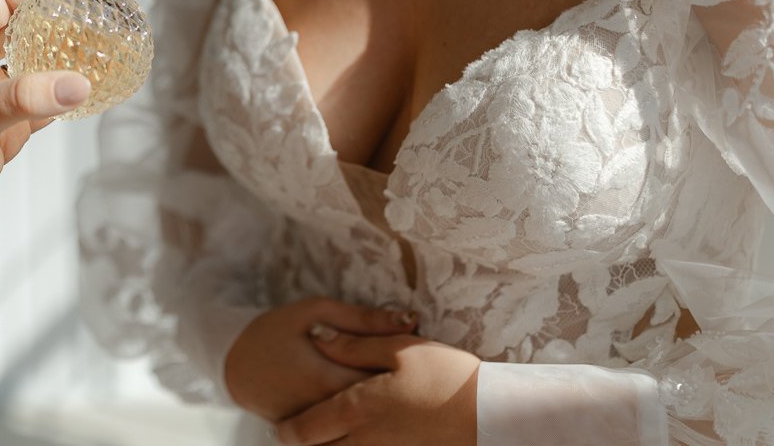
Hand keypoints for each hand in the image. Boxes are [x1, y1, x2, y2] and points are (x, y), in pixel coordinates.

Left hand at [0, 0, 91, 236]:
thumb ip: (24, 96)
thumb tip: (76, 85)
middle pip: (23, 32)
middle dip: (56, 29)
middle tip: (94, 29)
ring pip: (35, 72)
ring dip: (62, 67)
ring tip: (100, 58)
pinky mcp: (2, 132)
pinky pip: (40, 109)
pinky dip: (62, 103)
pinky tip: (85, 99)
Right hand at [225, 298, 419, 423]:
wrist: (234, 364)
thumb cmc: (276, 330)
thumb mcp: (316, 311)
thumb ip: (363, 319)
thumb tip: (411, 319)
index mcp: (327, 375)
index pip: (383, 383)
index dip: (410, 376)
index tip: (432, 365)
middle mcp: (323, 408)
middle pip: (379, 411)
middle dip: (404, 399)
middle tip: (427, 386)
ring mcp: (316, 429)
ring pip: (366, 432)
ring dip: (389, 419)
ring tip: (411, 406)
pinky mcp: (312, 439)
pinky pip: (348, 439)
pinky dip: (368, 431)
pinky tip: (386, 421)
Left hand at [275, 332, 479, 444]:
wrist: (494, 416)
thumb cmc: (448, 376)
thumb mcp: (400, 348)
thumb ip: (354, 344)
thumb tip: (318, 338)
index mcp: (359, 408)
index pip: (306, 430)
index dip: (288, 432)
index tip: (279, 428)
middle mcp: (367, 440)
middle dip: (304, 445)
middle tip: (294, 436)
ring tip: (323, 440)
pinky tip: (360, 441)